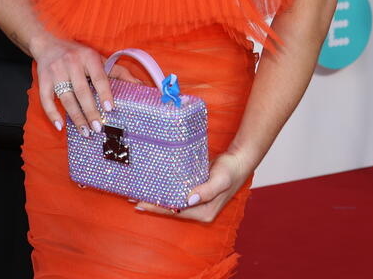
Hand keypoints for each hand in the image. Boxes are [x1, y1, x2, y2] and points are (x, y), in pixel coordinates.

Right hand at [32, 34, 113, 136]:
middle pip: (82, 91)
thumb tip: (140, 85)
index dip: (105, 93)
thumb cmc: (78, 54)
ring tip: (85, 131)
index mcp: (88, 57)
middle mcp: (72, 63)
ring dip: (76, 117)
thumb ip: (118, 72)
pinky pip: (46, 99)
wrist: (48, 43)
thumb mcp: (98, 58)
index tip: (109, 109)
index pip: (99, 77)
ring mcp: (56, 71)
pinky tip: (60, 125)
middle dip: (90, 111)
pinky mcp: (43, 79)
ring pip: (66, 98)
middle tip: (98, 128)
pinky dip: (52, 114)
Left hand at [134, 149, 251, 221]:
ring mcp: (197, 201)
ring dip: (157, 198)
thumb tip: (189, 200)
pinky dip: (165, 190)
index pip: (175, 211)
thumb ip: (207, 190)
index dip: (157, 208)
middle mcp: (199, 210)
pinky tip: (155, 186)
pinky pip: (177, 193)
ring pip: (173, 202)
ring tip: (138, 194)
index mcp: (204, 212)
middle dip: (153, 204)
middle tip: (133, 199)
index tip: (140, 204)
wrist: (240, 159)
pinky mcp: (195, 191)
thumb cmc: (232, 170)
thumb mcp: (221, 180)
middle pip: (171, 209)